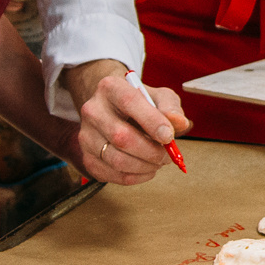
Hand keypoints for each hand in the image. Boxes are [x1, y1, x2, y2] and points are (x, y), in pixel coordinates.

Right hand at [67, 59, 190, 185]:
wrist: (116, 111)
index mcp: (110, 88)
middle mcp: (92, 110)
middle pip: (121, 137)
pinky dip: (135, 177)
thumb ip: (171, 108)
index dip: (152, 122)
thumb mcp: (160, 97)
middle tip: (167, 155)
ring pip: (116, 160)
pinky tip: (146, 170)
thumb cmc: (141, 104)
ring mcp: (86, 135)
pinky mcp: (86, 157)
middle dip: (151, 151)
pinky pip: (111, 174)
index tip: (169, 137)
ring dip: (144, 166)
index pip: (129, 102)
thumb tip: (179, 123)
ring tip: (158, 162)